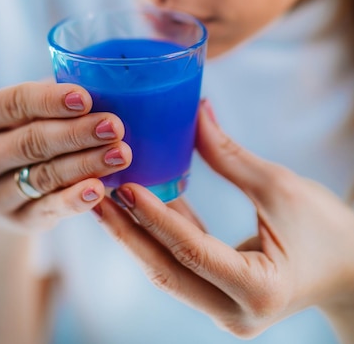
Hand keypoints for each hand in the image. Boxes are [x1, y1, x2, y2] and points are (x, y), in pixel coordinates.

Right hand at [0, 82, 131, 229]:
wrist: (2, 185)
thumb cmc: (23, 128)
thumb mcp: (26, 108)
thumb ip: (53, 97)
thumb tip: (102, 85)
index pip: (12, 104)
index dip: (50, 101)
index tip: (85, 99)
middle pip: (30, 142)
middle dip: (77, 133)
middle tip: (114, 126)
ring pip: (44, 176)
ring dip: (86, 164)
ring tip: (120, 154)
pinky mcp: (15, 220)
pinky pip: (48, 209)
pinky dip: (75, 199)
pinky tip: (98, 189)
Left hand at [96, 100, 353, 338]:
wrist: (352, 270)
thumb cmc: (327, 229)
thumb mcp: (280, 187)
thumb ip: (231, 155)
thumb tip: (197, 111)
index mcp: (257, 290)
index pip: (192, 251)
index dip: (156, 217)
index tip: (124, 186)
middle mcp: (235, 312)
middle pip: (167, 270)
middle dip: (128, 232)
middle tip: (94, 194)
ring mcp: (225, 309)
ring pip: (168, 270)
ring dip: (137, 234)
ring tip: (105, 198)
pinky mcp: (220, 297)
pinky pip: (181, 266)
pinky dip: (162, 235)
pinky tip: (139, 205)